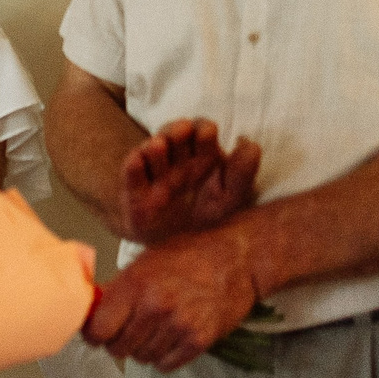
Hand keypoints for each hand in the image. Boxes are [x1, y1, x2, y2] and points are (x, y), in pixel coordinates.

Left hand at [84, 222, 265, 371]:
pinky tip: (166, 342)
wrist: (236, 259)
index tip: (95, 334)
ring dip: (142, 350)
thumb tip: (93, 308)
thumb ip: (118, 288)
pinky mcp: (199, 339)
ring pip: (142, 358)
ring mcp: (178, 325)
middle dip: (116, 343)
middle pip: (118, 348)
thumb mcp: (145, 262)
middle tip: (123, 334)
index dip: (93, 335)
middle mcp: (154, 306)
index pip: (98, 328)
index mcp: (135, 284)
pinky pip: (167, 365)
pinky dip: (163, 359)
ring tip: (150, 334)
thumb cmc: (190, 254)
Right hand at [118, 119, 261, 245]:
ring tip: (159, 147)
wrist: (178, 248)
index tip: (207, 134)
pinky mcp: (136, 190)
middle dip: (177, 129)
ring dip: (156, 146)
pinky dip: (134, 164)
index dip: (204, 128)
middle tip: (182, 131)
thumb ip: (243, 172)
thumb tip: (247, 142)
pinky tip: (138, 160)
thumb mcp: (232, 198)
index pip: (202, 131)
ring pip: (152, 150)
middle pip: (174, 133)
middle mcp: (178, 160)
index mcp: (203, 156)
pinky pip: (131, 172)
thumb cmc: (209, 217)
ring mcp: (156, 173)